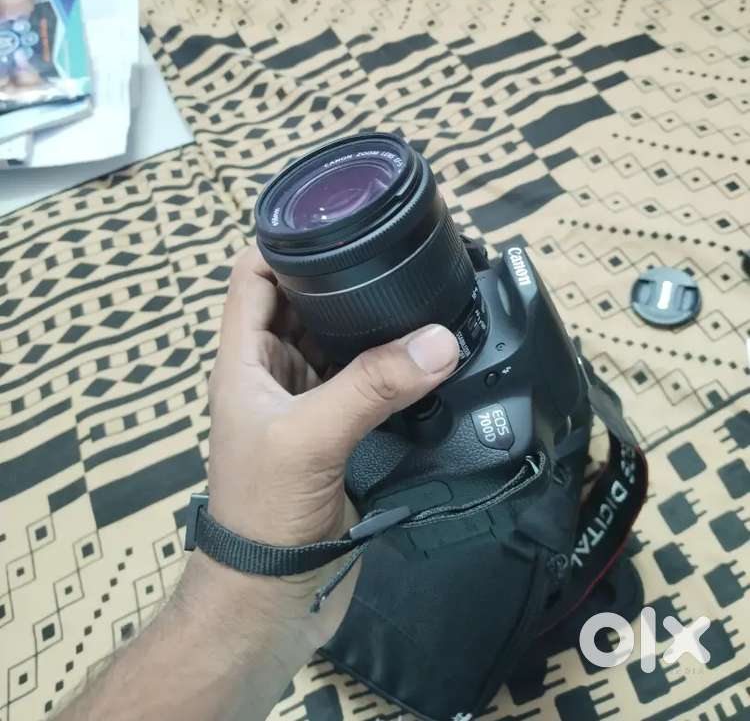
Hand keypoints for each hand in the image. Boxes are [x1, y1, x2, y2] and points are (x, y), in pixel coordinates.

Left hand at [184, 245, 458, 654]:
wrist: (272, 598)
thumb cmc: (263, 513)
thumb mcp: (312, 437)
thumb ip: (373, 386)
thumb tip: (440, 340)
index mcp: (243, 360)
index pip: (251, 277)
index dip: (282, 244)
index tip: (335, 223)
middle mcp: (270, 373)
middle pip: (300, 303)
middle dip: (339, 277)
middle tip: (393, 252)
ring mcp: (304, 403)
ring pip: (335, 342)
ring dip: (369, 322)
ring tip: (417, 292)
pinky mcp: (336, 432)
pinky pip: (362, 382)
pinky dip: (389, 365)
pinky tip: (424, 355)